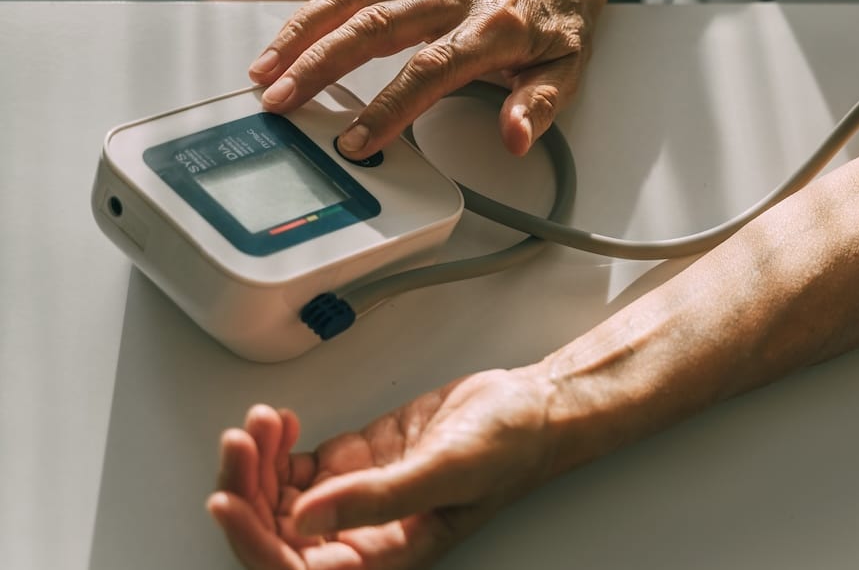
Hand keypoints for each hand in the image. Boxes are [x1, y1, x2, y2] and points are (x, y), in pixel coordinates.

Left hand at [207, 368, 557, 568]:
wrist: (528, 407)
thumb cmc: (508, 448)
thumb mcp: (446, 471)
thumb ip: (378, 500)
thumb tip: (306, 518)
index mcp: (385, 554)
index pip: (298, 569)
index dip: (255, 543)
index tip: (228, 501)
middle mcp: (362, 534)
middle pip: (276, 534)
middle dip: (245, 490)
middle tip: (238, 443)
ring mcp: (354, 496)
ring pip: (278, 497)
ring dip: (257, 462)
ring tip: (261, 421)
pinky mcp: (354, 463)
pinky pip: (295, 467)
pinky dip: (276, 444)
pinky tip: (279, 420)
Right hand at [247, 0, 626, 157]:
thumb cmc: (559, 14)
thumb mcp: (569, 66)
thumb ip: (538, 105)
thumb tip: (515, 138)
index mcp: (494, 28)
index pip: (431, 70)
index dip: (390, 106)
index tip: (358, 141)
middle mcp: (451, 0)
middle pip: (374, 30)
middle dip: (321, 68)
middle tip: (283, 104)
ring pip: (351, 3)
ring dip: (303, 37)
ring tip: (264, 74)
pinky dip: (312, 14)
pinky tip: (285, 41)